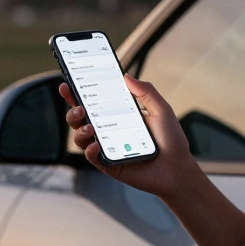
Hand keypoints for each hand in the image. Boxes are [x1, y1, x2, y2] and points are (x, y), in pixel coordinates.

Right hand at [59, 74, 196, 199]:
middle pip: (80, 120)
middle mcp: (108, 130)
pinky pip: (92, 157)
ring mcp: (107, 147)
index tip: (66, 84)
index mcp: (117, 115)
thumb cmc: (171, 140)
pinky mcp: (109, 164)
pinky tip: (96, 145)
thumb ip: (146, 92)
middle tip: (79, 107)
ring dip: (79, 130)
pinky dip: (90, 150)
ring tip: (89, 128)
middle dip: (72, 112)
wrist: (178, 169)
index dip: (76, 94)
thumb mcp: (161, 110)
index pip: (93, 102)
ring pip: (81, 138)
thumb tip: (126, 75)